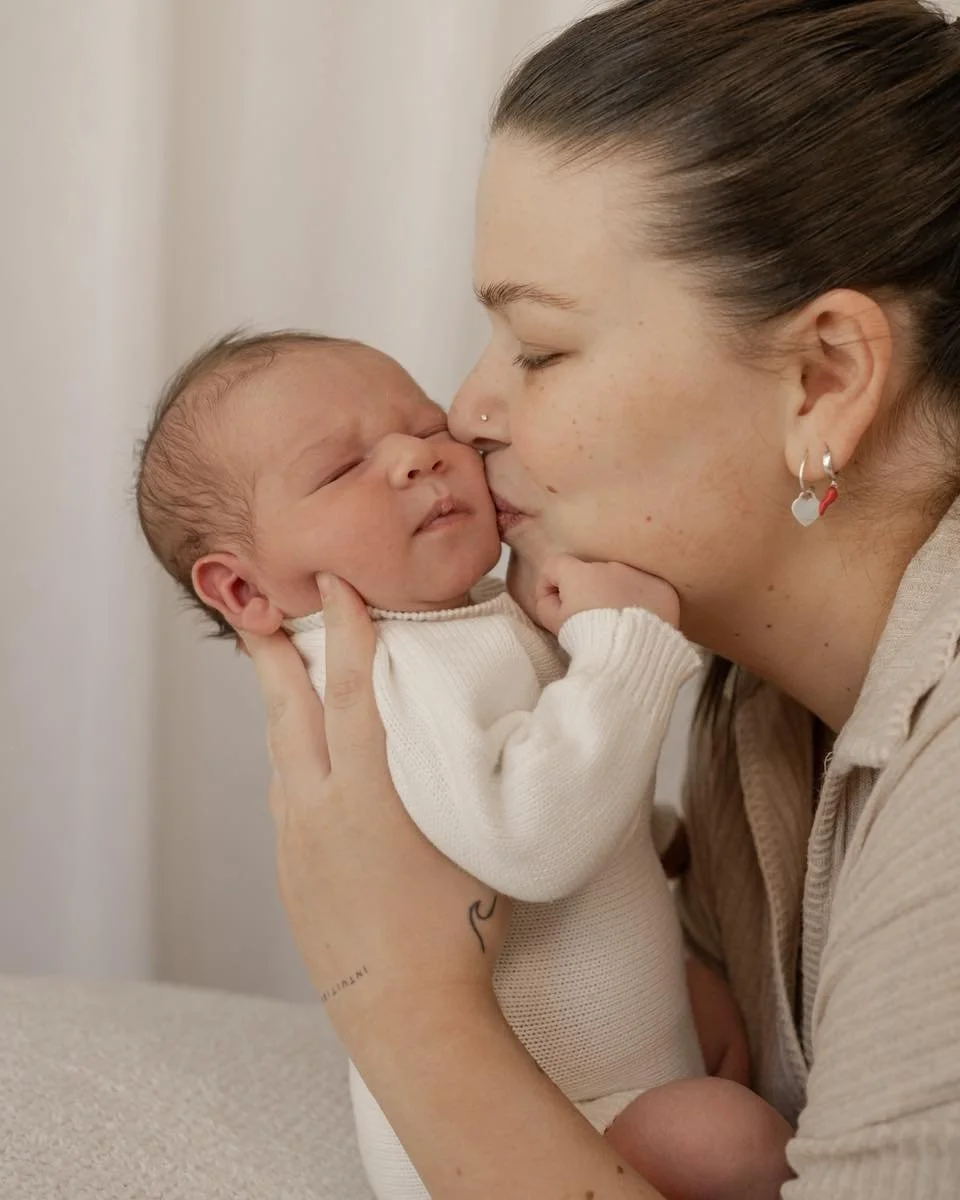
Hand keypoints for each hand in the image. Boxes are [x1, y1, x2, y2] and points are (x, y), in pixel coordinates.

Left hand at [242, 573, 509, 1039]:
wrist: (406, 1012)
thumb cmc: (459, 926)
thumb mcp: (473, 835)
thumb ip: (457, 778)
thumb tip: (463, 738)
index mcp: (369, 791)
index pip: (352, 690)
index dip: (345, 631)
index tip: (335, 586)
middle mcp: (320, 807)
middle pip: (290, 712)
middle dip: (276, 654)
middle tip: (258, 609)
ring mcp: (297, 843)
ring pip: (280, 755)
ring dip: (280, 708)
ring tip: (281, 679)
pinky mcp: (290, 874)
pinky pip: (283, 798)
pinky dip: (288, 763)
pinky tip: (299, 764)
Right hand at [534, 554, 680, 635]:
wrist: (632, 655)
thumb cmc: (589, 639)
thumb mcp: (555, 625)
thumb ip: (547, 604)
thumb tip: (553, 596)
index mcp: (581, 574)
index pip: (556, 565)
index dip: (550, 583)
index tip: (555, 604)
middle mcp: (611, 567)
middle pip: (592, 574)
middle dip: (588, 592)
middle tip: (591, 621)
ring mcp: (640, 575)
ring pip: (622, 581)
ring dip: (616, 595)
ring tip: (619, 624)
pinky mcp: (663, 588)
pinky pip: (648, 590)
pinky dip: (642, 602)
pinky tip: (642, 624)